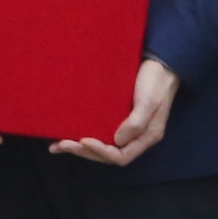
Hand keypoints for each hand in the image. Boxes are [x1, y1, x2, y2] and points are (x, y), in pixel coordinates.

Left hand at [55, 58, 179, 166]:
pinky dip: (83, 134)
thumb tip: (117, 141)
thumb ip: (136, 122)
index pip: (121, 156)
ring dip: (81, 147)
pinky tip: (65, 134)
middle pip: (108, 154)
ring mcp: (125, 127)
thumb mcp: (149, 101)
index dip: (101, 152)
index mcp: (146, 137)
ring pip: (102, 145)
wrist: (159, 62)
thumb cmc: (156, 81)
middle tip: (64, 144)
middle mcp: (134, 137)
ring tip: (59, 145)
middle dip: (85, 151)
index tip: (84, 140)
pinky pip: (99, 130)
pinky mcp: (116, 116)